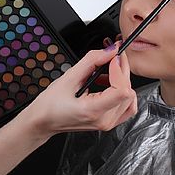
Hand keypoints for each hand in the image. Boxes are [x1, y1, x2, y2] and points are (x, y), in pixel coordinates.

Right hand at [20, 44, 137, 138]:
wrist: (44, 121)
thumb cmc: (51, 104)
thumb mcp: (69, 77)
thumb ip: (92, 61)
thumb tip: (110, 50)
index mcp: (93, 111)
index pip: (122, 91)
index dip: (120, 71)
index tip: (112, 58)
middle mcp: (104, 120)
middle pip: (128, 92)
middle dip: (122, 71)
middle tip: (110, 57)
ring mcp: (108, 123)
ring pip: (130, 98)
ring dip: (122, 81)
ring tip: (106, 73)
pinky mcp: (109, 122)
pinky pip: (126, 106)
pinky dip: (121, 92)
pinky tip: (108, 84)